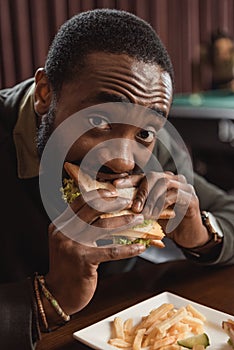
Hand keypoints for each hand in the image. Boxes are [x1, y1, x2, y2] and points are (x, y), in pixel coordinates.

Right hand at [44, 188, 145, 319]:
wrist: (58, 294)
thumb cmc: (68, 267)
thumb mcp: (68, 243)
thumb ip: (79, 227)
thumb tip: (104, 213)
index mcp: (60, 225)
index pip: (80, 202)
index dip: (98, 194)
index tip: (114, 192)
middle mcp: (64, 232)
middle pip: (92, 209)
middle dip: (114, 203)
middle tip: (130, 202)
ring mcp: (73, 246)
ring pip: (104, 227)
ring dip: (125, 221)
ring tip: (139, 219)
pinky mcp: (84, 260)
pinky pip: (111, 251)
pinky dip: (128, 249)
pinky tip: (140, 247)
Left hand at [113, 172, 208, 248]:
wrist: (189, 237)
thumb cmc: (166, 224)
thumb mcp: (149, 215)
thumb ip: (137, 208)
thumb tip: (115, 207)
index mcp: (160, 180)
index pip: (142, 176)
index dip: (128, 180)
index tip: (115, 185)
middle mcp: (173, 179)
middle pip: (153, 176)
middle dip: (141, 191)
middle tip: (133, 207)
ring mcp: (184, 187)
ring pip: (165, 183)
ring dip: (152, 200)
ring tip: (144, 215)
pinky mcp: (192, 198)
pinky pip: (176, 195)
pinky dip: (163, 205)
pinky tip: (156, 216)